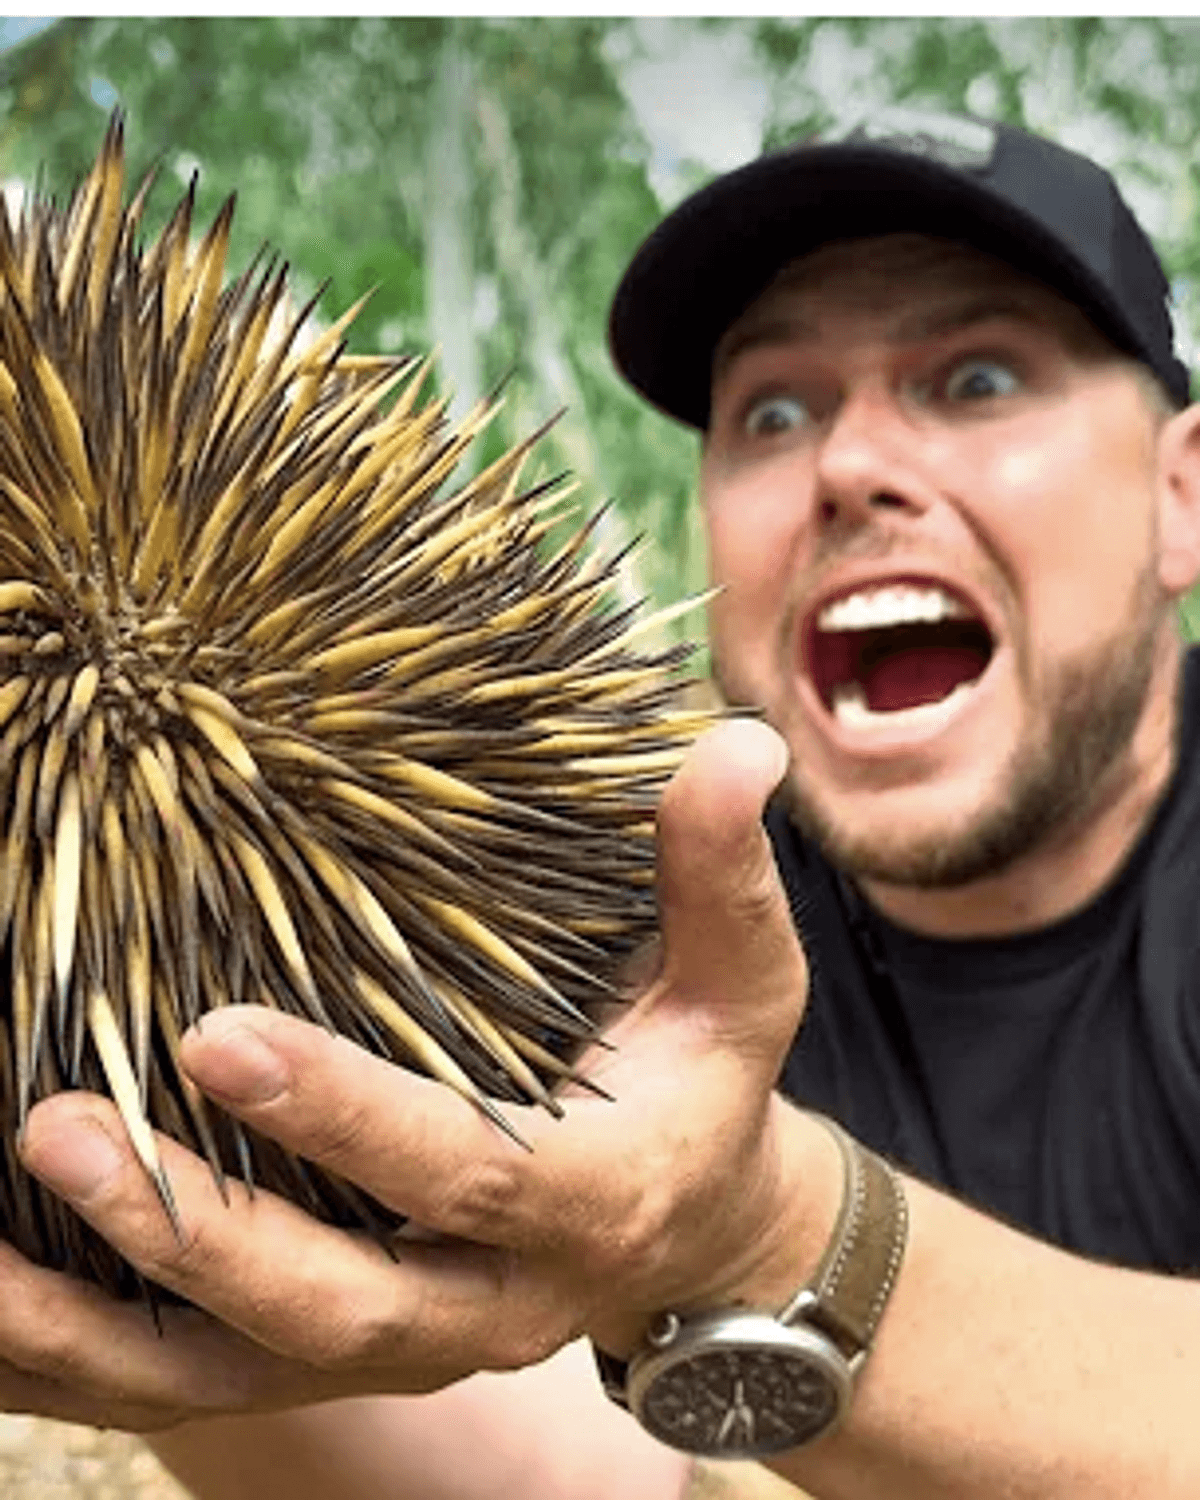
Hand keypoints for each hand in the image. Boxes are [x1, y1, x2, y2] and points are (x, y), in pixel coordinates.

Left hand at [8, 719, 838, 1429]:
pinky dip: (74, 1355)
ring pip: (231, 1377)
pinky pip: (188, 1384)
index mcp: (586, 1204)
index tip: (217, 1036)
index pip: (461, 1173)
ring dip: (92, 1326)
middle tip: (58, 1128)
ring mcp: (398, 1344)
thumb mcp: (739, 986)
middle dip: (194, 1233)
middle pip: (328, 1304)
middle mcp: (485, 1305)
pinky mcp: (333, 1357)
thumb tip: (733, 742)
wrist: (687, 1234)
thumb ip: (721, 874)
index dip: (345, 1117)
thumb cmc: (703, 1088)